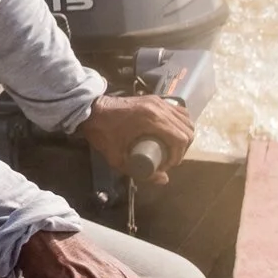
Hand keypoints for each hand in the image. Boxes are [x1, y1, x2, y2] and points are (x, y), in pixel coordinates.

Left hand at [77, 94, 193, 185]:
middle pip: (186, 129)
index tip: (167, 165)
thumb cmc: (102, 134)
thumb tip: (164, 179)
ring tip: (170, 148)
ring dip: (183, 135)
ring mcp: (159, 100)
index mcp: (151, 119)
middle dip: (182, 148)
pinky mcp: (156, 98)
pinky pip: (177, 110)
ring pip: (185, 119)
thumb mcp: (118, 158)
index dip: (178, 156)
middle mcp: (159, 107)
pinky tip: (171, 134)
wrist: (90, 110)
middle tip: (169, 159)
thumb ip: (141, 172)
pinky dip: (179, 123)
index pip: (180, 138)